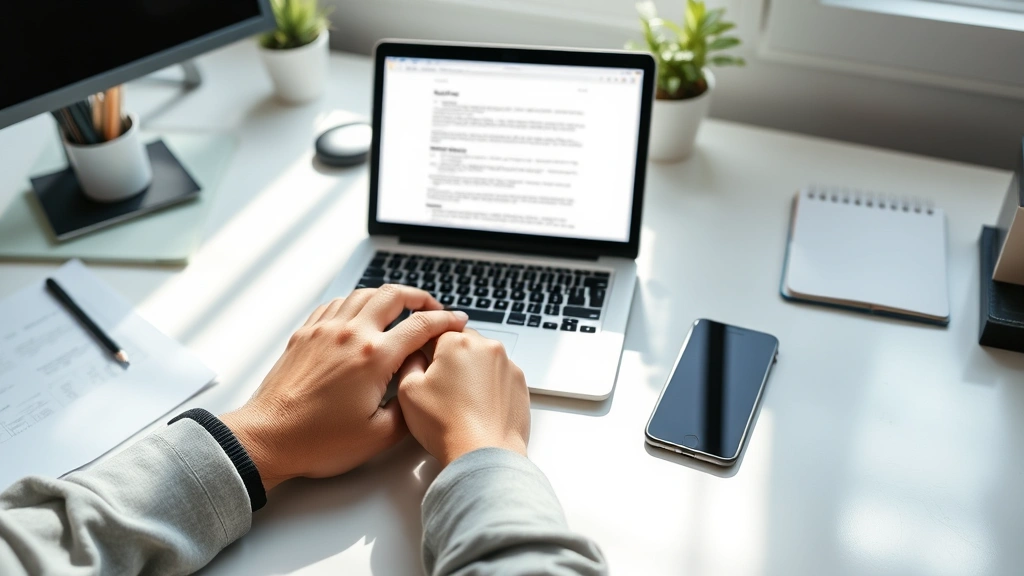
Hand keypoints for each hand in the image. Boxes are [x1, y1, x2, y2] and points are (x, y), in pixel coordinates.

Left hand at [220, 285, 468, 490]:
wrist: (267, 438)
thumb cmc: (317, 441)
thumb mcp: (379, 436)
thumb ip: (409, 408)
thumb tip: (419, 390)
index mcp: (374, 357)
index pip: (421, 325)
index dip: (446, 320)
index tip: (457, 321)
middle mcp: (350, 334)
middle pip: (393, 295)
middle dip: (420, 297)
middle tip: (433, 308)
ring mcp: (324, 330)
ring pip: (363, 293)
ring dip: (388, 295)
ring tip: (401, 306)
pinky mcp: (305, 334)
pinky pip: (336, 303)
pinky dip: (356, 301)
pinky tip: (360, 313)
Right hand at [396, 328, 530, 465]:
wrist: (485, 454)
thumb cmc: (447, 426)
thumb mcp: (409, 391)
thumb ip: (409, 362)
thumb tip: (415, 355)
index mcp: (457, 342)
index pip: (436, 331)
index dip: (426, 349)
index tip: (425, 365)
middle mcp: (487, 347)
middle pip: (463, 342)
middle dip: (451, 359)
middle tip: (442, 388)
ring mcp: (508, 364)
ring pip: (483, 358)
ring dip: (472, 371)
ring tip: (462, 401)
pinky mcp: (520, 383)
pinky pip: (500, 375)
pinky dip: (490, 385)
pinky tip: (479, 406)